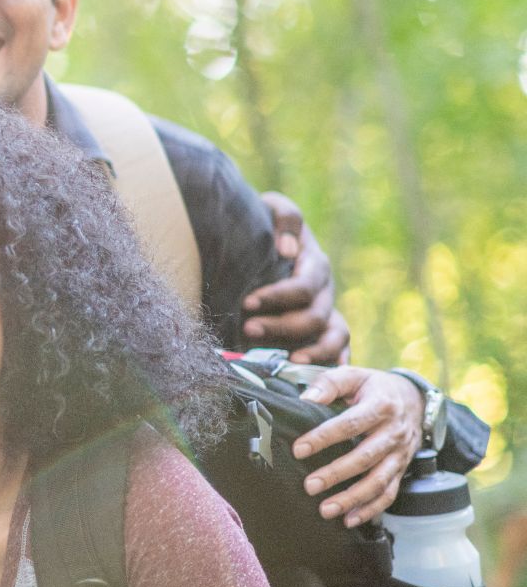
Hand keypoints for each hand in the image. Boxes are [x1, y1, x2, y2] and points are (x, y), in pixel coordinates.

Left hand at [243, 192, 347, 362]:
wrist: (264, 243)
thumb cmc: (265, 224)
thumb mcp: (272, 208)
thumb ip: (284, 217)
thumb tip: (287, 248)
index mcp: (314, 264)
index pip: (304, 285)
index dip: (278, 295)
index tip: (246, 302)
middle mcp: (325, 291)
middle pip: (314, 316)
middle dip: (281, 326)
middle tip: (247, 329)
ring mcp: (328, 312)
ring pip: (332, 337)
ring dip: (308, 351)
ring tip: (285, 362)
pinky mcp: (325, 331)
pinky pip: (339, 351)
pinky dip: (331, 364)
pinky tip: (317, 378)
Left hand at [293, 367, 422, 525]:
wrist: (414, 398)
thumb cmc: (375, 387)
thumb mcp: (355, 375)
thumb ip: (330, 383)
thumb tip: (306, 398)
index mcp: (381, 406)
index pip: (350, 424)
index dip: (324, 437)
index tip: (299, 450)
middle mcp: (394, 433)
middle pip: (365, 457)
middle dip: (336, 474)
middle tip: (309, 486)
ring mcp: (400, 454)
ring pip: (379, 480)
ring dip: (352, 498)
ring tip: (326, 509)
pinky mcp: (401, 469)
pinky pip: (389, 493)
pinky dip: (371, 509)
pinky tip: (350, 520)